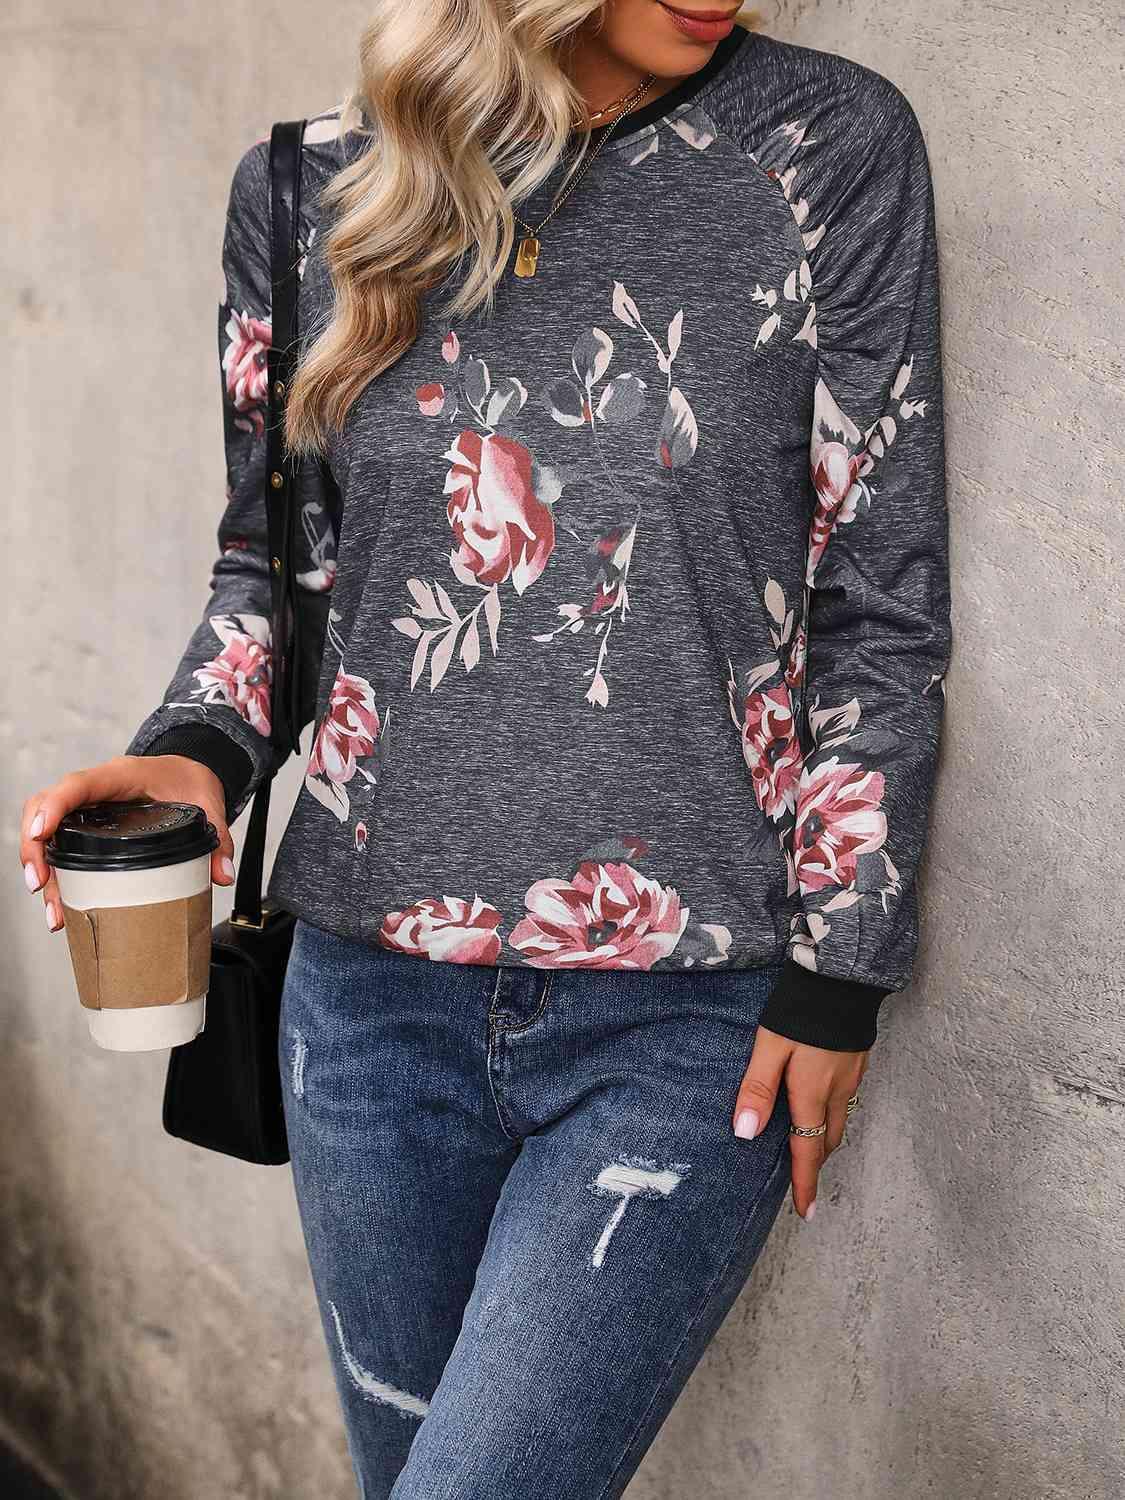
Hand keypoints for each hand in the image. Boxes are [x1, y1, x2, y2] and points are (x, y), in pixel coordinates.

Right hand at [19, 755, 234, 933]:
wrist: (188, 769)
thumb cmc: (189, 778)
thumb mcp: (207, 802)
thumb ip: (217, 836)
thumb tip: (221, 874)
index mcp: (120, 776)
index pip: (78, 785)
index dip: (54, 806)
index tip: (41, 833)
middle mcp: (96, 789)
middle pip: (45, 807)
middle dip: (35, 847)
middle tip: (40, 884)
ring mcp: (87, 806)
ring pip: (46, 828)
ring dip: (41, 867)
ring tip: (53, 910)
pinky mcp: (87, 824)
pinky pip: (58, 841)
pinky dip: (55, 871)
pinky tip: (61, 904)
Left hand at [732, 1024, 869, 1219]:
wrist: (842, 977)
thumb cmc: (800, 1010)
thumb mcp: (770, 1046)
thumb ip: (757, 1088)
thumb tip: (744, 1133)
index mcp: (812, 1093)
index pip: (808, 1150)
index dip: (805, 1183)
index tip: (806, 1212)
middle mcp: (836, 1092)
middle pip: (827, 1140)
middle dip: (815, 1163)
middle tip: (802, 1182)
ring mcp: (851, 1077)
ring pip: (839, 1121)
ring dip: (825, 1140)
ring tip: (809, 1150)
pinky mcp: (857, 1062)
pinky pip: (845, 1101)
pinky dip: (833, 1115)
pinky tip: (820, 1107)